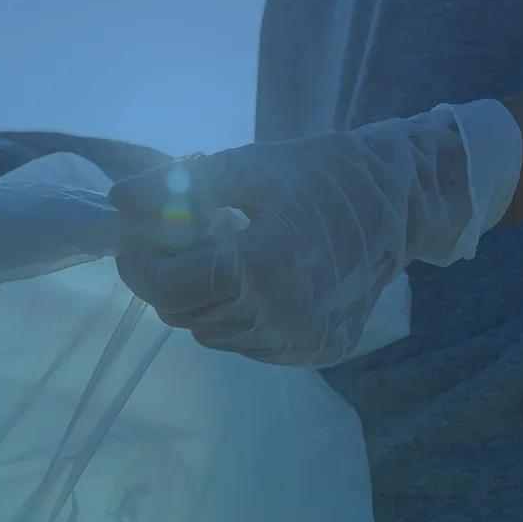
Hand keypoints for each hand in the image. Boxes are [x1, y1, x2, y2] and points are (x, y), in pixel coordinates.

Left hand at [106, 100, 522, 366]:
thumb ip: (179, 186)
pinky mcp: (315, 353)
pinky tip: (257, 284)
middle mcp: (279, 316)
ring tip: (227, 259)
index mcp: (260, 266)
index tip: (137, 244)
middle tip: (182, 247)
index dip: (141, 266)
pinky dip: (237, 318)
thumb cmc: (321, 176)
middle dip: (168, 281)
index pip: (168, 285)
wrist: (404, 203)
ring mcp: (299, 340)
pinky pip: (248, 345)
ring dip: (203, 301)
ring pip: (211, 334)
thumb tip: (118, 199)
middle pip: (183, 314)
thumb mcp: (249, 168)